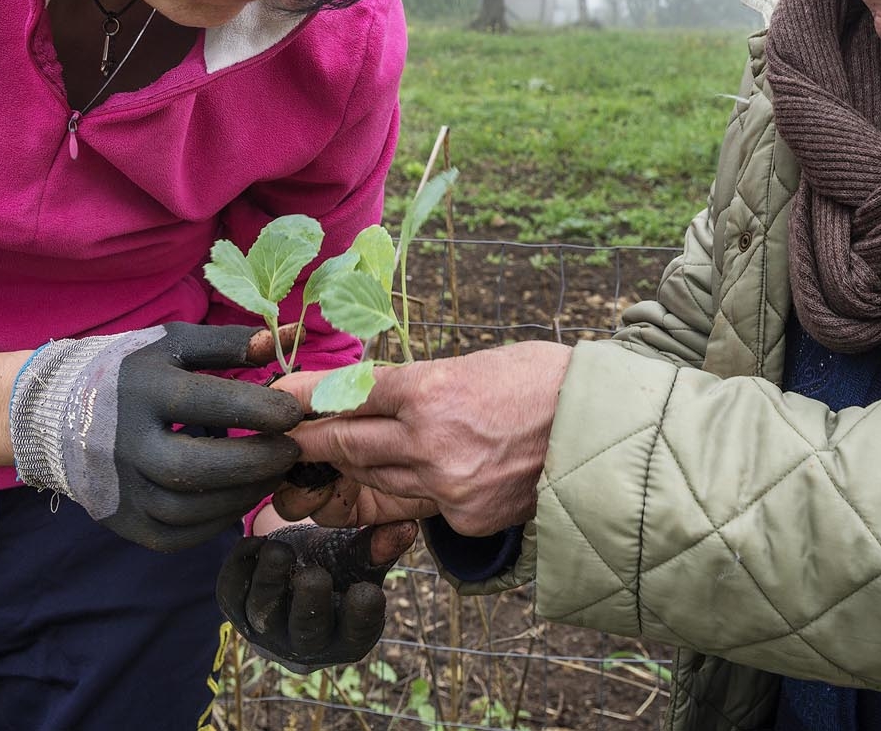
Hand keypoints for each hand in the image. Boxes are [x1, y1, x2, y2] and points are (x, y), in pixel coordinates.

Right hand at [9, 322, 301, 551]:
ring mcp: (120, 488)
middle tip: (293, 451)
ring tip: (273, 474)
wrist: (57, 413)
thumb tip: (278, 341)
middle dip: (256, 462)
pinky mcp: (121, 520)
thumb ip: (227, 344)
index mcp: (141, 390)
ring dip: (242, 495)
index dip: (259, 409)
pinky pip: (176, 535)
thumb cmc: (129, 371)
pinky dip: (216, 522)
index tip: (295, 411)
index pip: (207, 403)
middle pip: (197, 467)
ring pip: (189, 508)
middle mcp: (125, 443)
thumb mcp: (173, 344)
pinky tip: (239, 497)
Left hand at [217, 522, 418, 671]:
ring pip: (263, 614)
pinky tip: (255, 543)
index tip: (368, 592)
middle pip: (306, 633)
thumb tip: (405, 528)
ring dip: (269, 582)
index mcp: (345, 637)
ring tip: (279, 551)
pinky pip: (231, 594)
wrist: (297, 560)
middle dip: (308, 606)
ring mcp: (266, 630)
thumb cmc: (337, 564)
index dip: (361, 619)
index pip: (356, 636)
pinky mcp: (235, 609)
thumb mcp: (358, 559)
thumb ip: (376, 548)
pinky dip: (239, 568)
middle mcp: (304, 643)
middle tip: (314, 576)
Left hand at [272, 342, 570, 537]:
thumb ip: (419, 386)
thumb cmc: (542, 381)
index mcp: (428, 390)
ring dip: (350, 471)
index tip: (277, 400)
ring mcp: (446, 485)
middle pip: (347, 444)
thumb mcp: (472, 365)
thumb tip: (370, 395)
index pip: (345, 395)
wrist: (603, 428)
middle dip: (311, 443)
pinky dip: (405, 492)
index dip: (305, 398)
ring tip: (327, 463)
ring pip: (375, 480)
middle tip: (285, 441)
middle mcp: (428, 441)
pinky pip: (417, 506)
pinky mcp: (464, 516)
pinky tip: (399, 481)